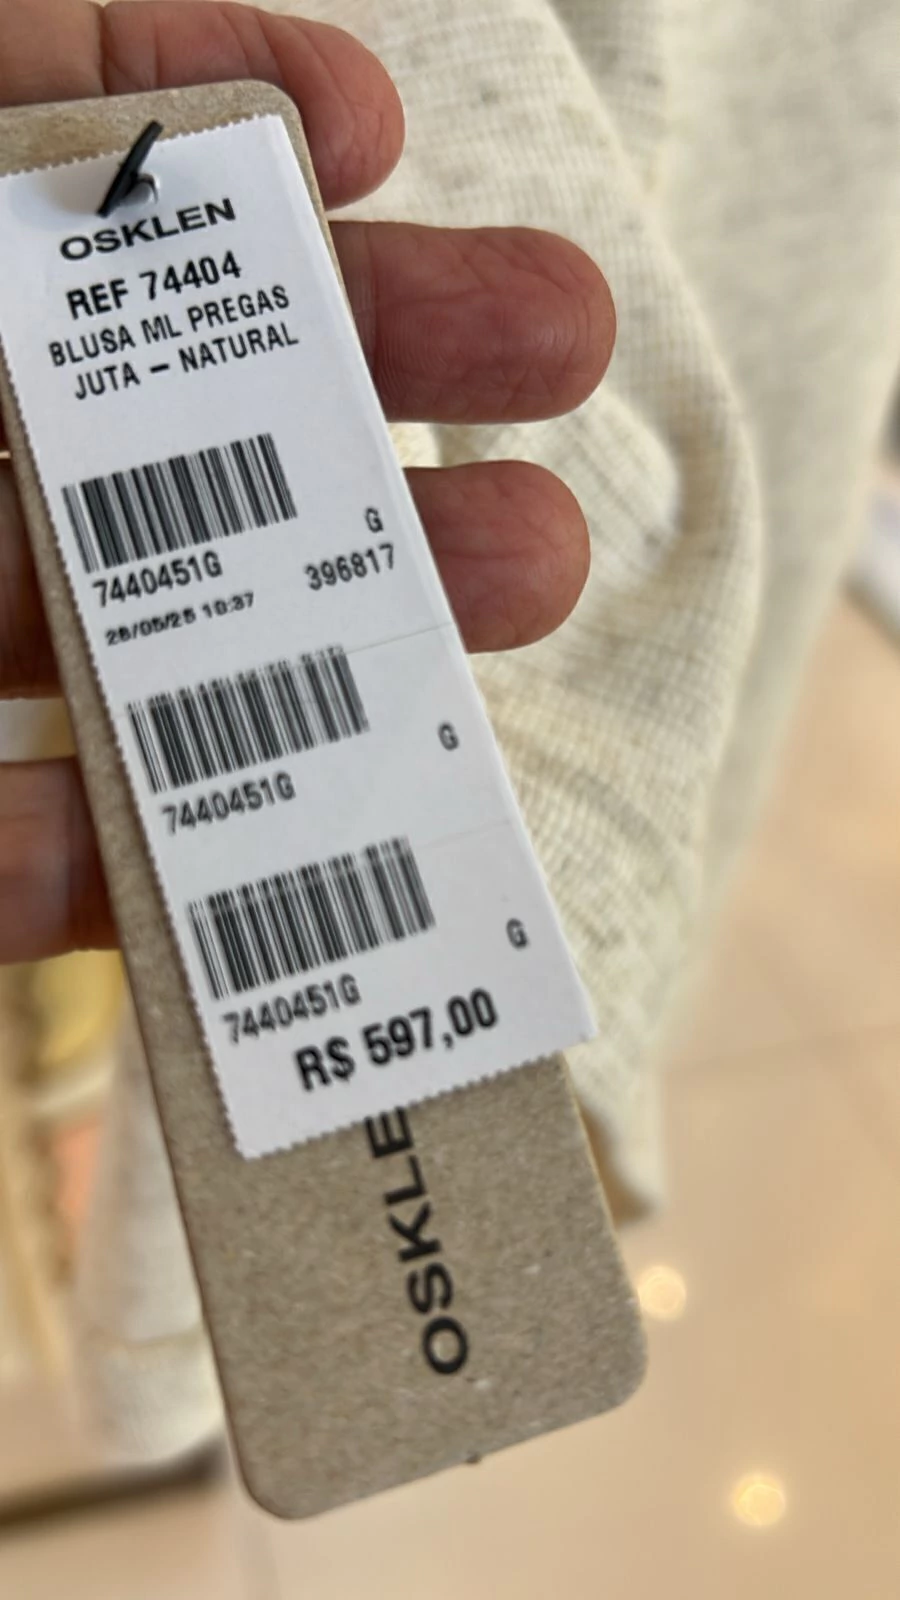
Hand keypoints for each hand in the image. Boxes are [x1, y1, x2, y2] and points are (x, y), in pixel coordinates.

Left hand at [0, 0, 614, 960]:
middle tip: (562, 348)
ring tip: (533, 572)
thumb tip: (203, 98)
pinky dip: (125, 876)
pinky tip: (265, 864)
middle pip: (144, 444)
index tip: (366, 140)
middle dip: (355, 384)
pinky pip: (9, 872)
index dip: (211, 164)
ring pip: (125, 663)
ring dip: (323, 641)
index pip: (52, 219)